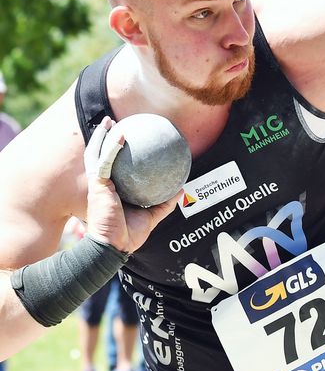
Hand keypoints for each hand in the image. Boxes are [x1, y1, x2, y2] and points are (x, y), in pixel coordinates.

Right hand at [83, 117, 180, 252]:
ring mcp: (98, 184)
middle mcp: (103, 184)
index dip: (116, 153)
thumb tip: (182, 189)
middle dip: (103, 139)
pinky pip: (104, 161)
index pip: (113, 168)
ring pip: (96, 154)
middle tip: (113, 124)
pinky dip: (111, 148)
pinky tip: (120, 136)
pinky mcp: (97, 185)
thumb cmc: (128, 235)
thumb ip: (165, 203)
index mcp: (113, 191)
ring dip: (101, 137)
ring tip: (110, 122)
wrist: (114, 248)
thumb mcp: (151, 217)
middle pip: (100, 156)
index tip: (127, 139)